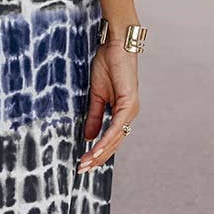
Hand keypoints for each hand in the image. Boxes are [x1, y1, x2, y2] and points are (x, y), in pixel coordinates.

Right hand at [78, 43, 139, 172]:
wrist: (116, 44)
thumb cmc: (108, 64)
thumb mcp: (96, 95)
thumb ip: (94, 116)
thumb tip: (89, 137)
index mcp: (122, 112)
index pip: (110, 139)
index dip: (98, 152)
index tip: (83, 163)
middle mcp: (129, 114)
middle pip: (114, 143)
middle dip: (97, 158)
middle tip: (82, 169)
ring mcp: (131, 110)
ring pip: (116, 138)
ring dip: (100, 152)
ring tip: (86, 163)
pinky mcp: (129, 103)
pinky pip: (117, 126)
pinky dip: (106, 139)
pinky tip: (96, 149)